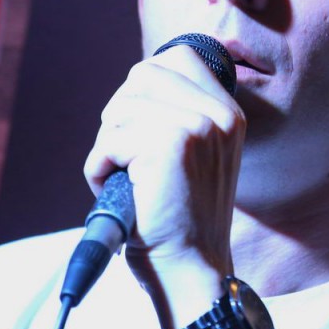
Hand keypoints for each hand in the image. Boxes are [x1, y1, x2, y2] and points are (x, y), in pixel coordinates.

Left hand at [83, 45, 244, 316]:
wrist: (191, 271)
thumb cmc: (181, 221)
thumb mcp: (195, 157)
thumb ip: (177, 115)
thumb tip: (132, 87)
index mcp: (229, 113)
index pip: (180, 57)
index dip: (146, 84)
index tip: (140, 125)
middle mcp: (219, 114)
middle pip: (143, 74)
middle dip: (120, 115)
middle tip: (127, 157)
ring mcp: (198, 126)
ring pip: (121, 107)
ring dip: (108, 146)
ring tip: (126, 179)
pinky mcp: (169, 144)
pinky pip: (109, 140)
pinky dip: (99, 169)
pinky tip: (121, 192)